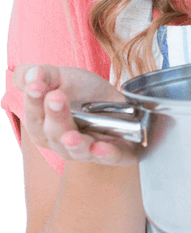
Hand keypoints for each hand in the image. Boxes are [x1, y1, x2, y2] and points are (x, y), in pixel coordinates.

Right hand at [13, 64, 138, 165]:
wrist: (117, 104)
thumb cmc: (81, 92)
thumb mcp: (59, 76)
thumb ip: (40, 74)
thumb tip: (32, 76)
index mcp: (42, 126)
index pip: (33, 117)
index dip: (33, 102)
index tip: (35, 86)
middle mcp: (61, 143)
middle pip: (54, 135)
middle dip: (55, 117)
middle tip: (56, 97)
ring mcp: (87, 151)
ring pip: (78, 151)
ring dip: (75, 143)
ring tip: (71, 136)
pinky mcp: (114, 155)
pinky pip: (110, 158)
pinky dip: (106, 155)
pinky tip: (101, 147)